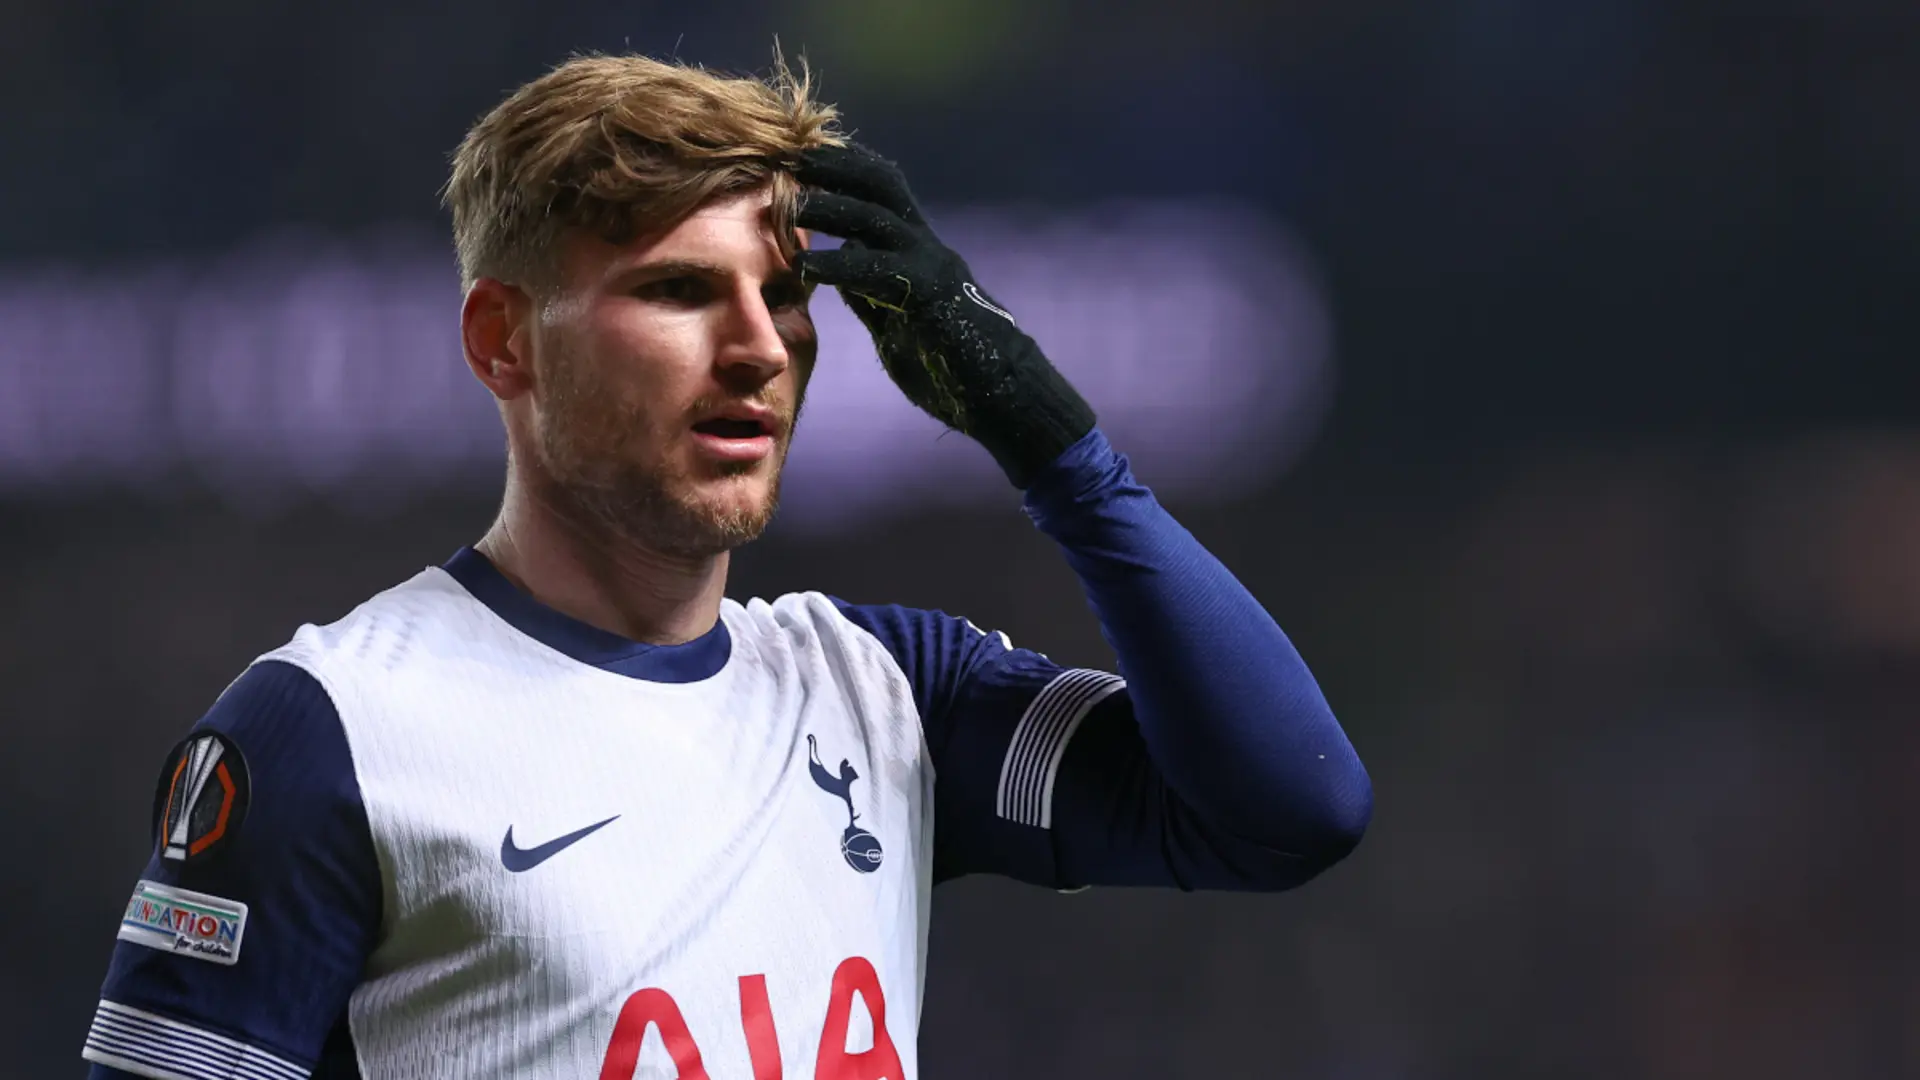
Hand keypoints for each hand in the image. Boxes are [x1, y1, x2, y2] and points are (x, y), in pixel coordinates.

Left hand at [792, 143, 1095, 488]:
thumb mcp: (896, 322)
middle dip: (835, 165)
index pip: (879, 190)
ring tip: (787, 203)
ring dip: (829, 206)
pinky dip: (839, 264)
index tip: (799, 155)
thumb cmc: (952, 365)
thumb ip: (869, 294)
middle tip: (788, 156)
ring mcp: (931, 266)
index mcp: (918, 250)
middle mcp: (926, 246)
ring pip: (877, 217)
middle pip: (880, 183)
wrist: (1003, 395)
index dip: (842, 168)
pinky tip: (805, 265)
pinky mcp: (931, 295)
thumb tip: (839, 268)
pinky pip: (879, 271)